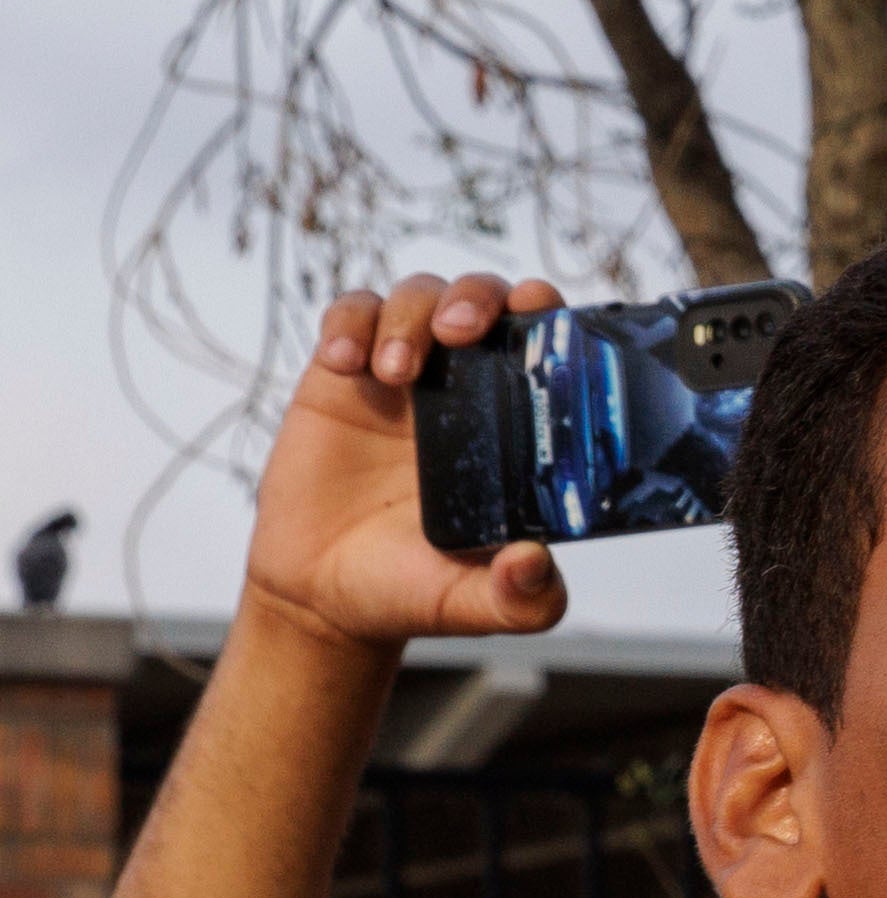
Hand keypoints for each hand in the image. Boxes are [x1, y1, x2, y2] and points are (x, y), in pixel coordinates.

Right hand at [240, 276, 572, 658]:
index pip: (546, 344)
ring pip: (418, 296)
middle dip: (478, 298)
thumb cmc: (414, 586)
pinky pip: (349, 315)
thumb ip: (520, 597)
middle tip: (461, 334)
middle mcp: (467, 388)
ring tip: (397, 372)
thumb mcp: (476, 602)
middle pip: (484, 299)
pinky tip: (344, 363)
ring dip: (412, 315)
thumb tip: (535, 565)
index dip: (550, 315)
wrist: (326, 592)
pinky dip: (348, 322)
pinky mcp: (341, 377)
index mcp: (515, 424)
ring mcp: (403, 377)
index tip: (543, 312)